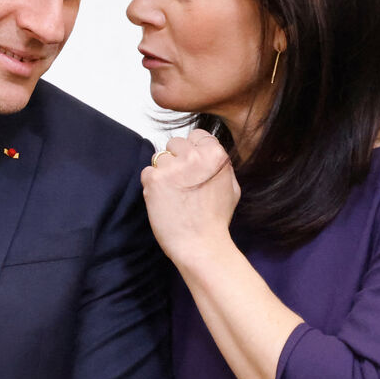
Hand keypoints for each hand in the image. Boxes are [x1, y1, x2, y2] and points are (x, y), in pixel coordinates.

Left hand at [141, 128, 240, 264]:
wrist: (200, 245)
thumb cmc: (215, 219)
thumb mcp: (231, 185)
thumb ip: (220, 163)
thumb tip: (208, 150)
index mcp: (216, 154)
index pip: (197, 134)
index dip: (194, 149)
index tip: (193, 165)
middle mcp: (194, 156)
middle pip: (176, 142)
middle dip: (177, 158)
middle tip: (182, 182)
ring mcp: (172, 167)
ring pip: (160, 157)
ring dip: (164, 171)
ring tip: (174, 193)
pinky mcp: (154, 179)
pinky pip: (148, 172)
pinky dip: (152, 184)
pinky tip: (164, 199)